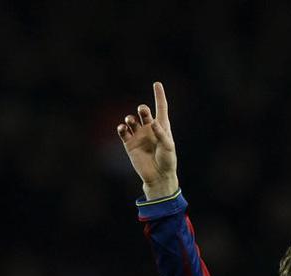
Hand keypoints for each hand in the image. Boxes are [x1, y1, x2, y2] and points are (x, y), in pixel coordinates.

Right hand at [117, 82, 178, 199]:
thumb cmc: (167, 161)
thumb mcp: (168, 147)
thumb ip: (161, 134)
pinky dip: (121, 128)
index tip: (157, 83)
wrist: (158, 176)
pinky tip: (123, 128)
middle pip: (144, 112)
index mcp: (162, 127)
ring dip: (130, 118)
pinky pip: (123, 131)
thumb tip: (152, 123)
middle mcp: (149, 129)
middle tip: (143, 111)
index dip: (159, 96)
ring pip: (131, 120)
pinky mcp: (129, 143)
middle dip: (142, 109)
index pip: (161, 108)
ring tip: (130, 121)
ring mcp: (139, 135)